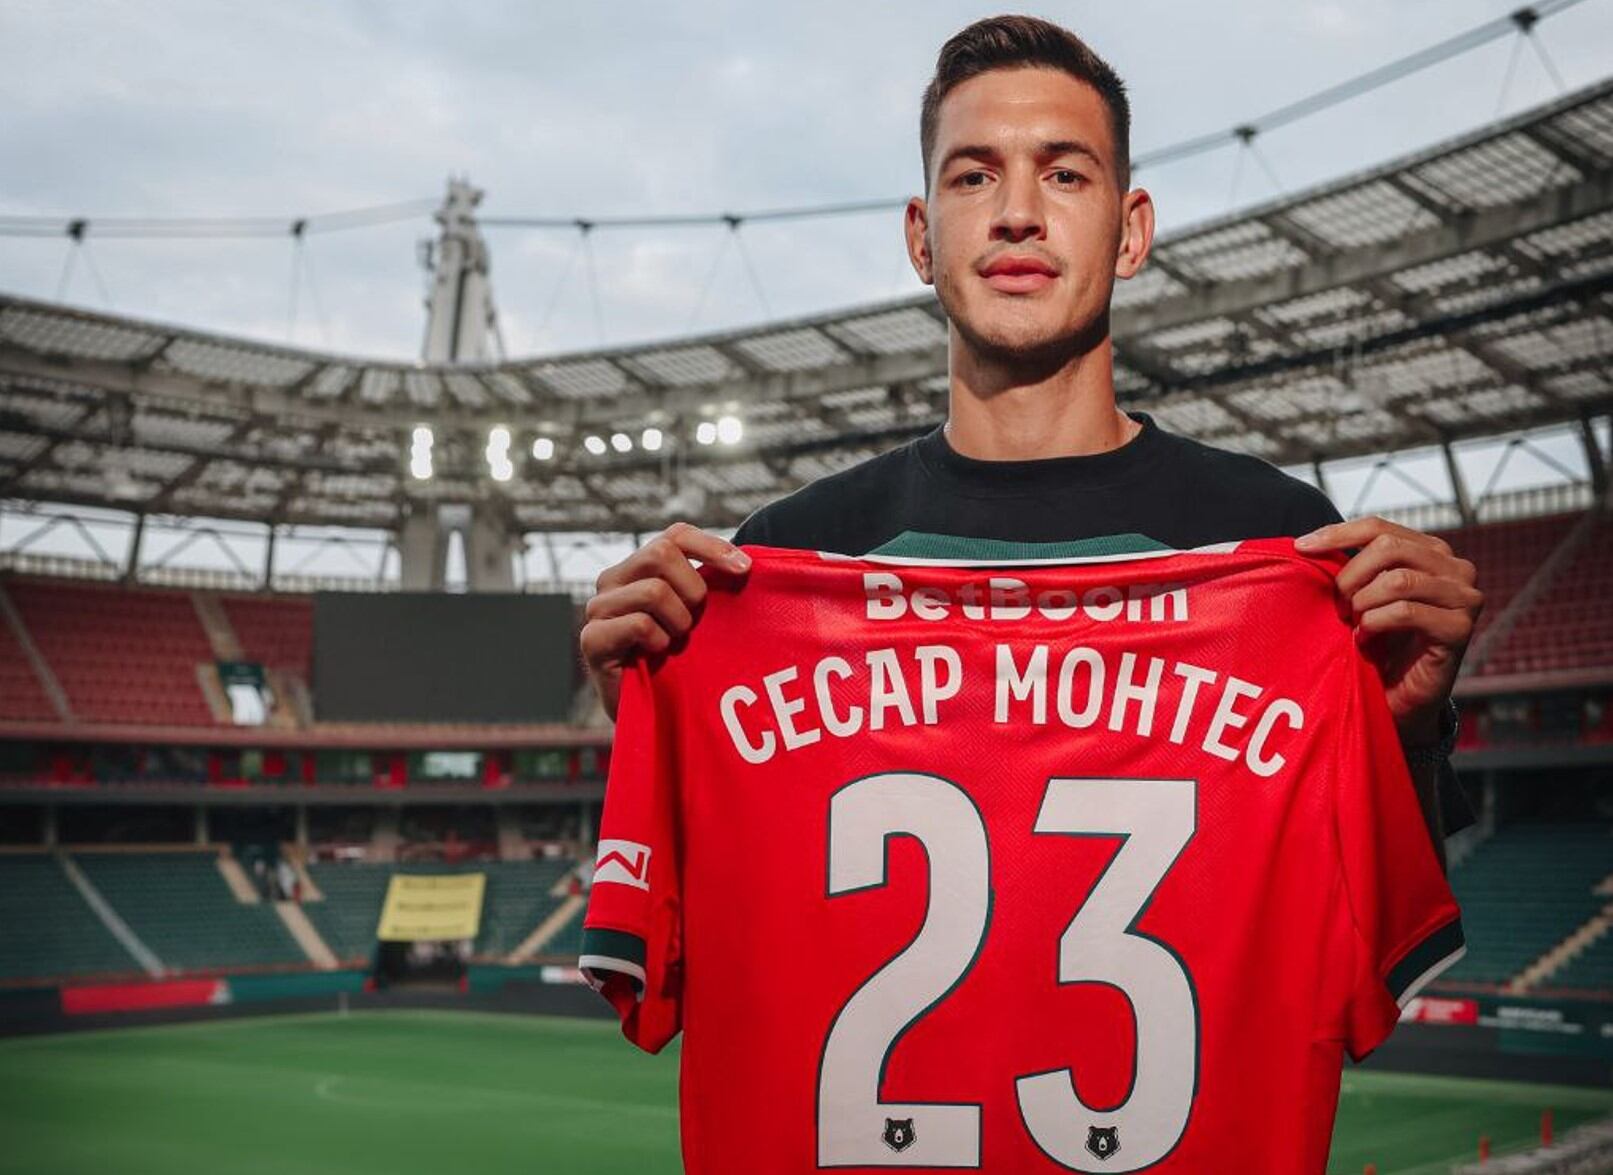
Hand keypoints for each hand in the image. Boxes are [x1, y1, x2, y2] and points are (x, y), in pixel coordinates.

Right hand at [579, 522, 751, 721]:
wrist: (652, 712)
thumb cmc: (678, 660)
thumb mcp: (696, 614)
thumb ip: (709, 584)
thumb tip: (745, 564)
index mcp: (638, 567)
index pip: (675, 534)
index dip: (712, 546)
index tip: (745, 570)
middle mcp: (613, 580)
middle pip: (662, 553)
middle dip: (693, 589)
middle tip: (695, 623)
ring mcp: (598, 608)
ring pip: (654, 591)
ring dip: (678, 622)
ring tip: (674, 642)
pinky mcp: (592, 639)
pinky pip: (640, 624)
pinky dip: (659, 641)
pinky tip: (656, 654)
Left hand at [1294, 516, 1483, 744]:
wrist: (1400, 696)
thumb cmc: (1379, 642)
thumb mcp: (1364, 596)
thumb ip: (1353, 567)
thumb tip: (1306, 542)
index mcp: (1430, 551)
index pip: (1379, 527)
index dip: (1337, 533)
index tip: (1301, 547)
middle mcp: (1455, 568)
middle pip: (1388, 547)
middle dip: (1350, 576)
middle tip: (1338, 606)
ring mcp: (1464, 597)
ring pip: (1397, 580)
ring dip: (1363, 604)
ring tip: (1354, 624)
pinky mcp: (1460, 628)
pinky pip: (1405, 612)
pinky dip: (1375, 624)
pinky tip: (1366, 639)